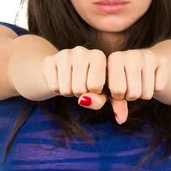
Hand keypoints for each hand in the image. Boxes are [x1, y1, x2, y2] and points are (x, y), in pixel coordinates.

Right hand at [42, 47, 167, 124]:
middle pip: (79, 89)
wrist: (61, 70)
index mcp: (99, 56)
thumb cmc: (90, 82)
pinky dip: (56, 89)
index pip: (95, 86)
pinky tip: (60, 80)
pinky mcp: (49, 60)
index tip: (93, 86)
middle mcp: (81, 51)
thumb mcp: (105, 91)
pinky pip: (53, 87)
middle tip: (80, 86)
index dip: (94, 92)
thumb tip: (121, 119)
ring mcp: (64, 54)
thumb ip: (117, 103)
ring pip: (66, 89)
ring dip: (68, 92)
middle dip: (80, 94)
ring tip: (71, 83)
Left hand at [106, 49, 167, 123]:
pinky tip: (150, 78)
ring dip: (143, 94)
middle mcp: (130, 54)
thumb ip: (114, 104)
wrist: (144, 61)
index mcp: (114, 58)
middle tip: (129, 87)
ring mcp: (147, 56)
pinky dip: (155, 88)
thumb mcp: (112, 89)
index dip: (118, 96)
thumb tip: (120, 120)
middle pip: (133, 94)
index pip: (117, 90)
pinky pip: (159, 88)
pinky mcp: (162, 60)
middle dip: (131, 96)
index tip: (117, 89)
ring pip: (147, 93)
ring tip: (139, 83)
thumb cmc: (122, 78)